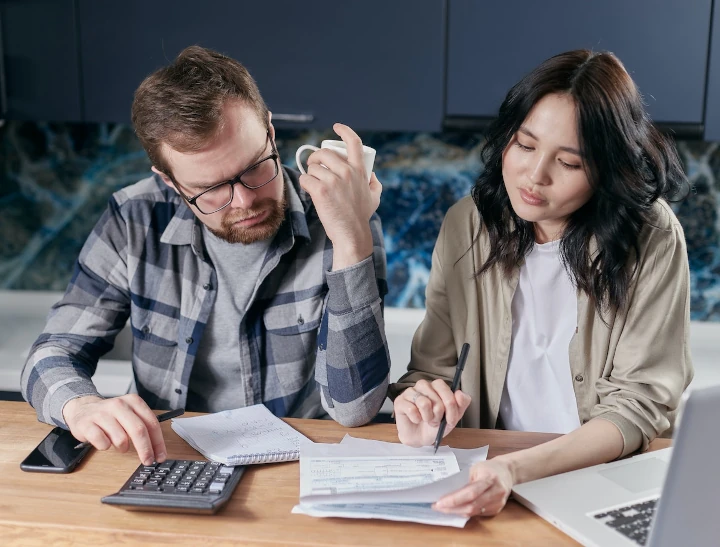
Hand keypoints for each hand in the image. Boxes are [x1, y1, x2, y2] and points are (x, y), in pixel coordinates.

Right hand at [62, 394, 166, 465]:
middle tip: (148, 460)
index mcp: (133, 402)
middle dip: (145, 449)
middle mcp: (119, 405)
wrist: (82, 408)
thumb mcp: (129, 414)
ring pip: (121, 439)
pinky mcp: (87, 424)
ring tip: (119, 444)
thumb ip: (144, 427)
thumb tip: (157, 449)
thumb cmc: (110, 415)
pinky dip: (105, 446)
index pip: (151, 423)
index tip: (160, 455)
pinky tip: (104, 441)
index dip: (158, 442)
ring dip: (122, 447)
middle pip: (138, 430)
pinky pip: (102, 442)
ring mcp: (102, 414)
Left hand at [298, 123, 381, 269]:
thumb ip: (374, 183)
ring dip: (310, 174)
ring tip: (313, 183)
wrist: (351, 233)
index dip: (344, 131)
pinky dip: (305, 184)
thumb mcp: (374, 196)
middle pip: (324, 153)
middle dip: (315, 157)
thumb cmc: (361, 216)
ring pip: (312, 167)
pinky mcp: (320, 191)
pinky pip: (305, 179)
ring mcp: (333, 181)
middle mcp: (347, 172)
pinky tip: (309, 190)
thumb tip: (371, 174)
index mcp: (359, 170)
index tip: (336, 127)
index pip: (354, 142)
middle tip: (313, 165)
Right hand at [394, 379, 471, 446]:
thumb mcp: (453, 416)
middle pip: (435, 398)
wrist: (420, 438)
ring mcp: (410, 392)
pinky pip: (411, 409)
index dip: (450, 406)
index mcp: (437, 386)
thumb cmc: (436, 425)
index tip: (450, 420)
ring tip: (426, 420)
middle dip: (438, 415)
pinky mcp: (400, 401)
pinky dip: (416, 419)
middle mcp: (423, 385)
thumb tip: (459, 393)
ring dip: (427, 417)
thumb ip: (462, 403)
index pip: (445, 389)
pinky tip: (416, 420)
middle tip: (435, 421)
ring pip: (423, 403)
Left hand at [433, 458, 514, 516]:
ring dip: (457, 512)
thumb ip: (465, 481)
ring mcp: (498, 503)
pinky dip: (466, 512)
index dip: (454, 499)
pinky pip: (479, 514)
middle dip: (453, 508)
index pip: (470, 492)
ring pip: (474, 512)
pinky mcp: (497, 509)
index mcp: (489, 478)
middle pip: (472, 506)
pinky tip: (457, 509)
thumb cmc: (488, 467)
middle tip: (437, 507)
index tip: (439, 502)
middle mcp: (496, 492)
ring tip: (444, 509)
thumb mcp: (475, 468)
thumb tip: (447, 493)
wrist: (507, 471)